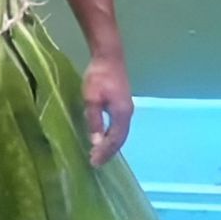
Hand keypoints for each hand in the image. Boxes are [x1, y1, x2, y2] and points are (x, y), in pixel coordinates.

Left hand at [83, 51, 133, 165]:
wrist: (109, 56)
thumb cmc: (98, 77)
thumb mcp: (92, 99)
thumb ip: (95, 120)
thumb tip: (96, 142)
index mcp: (122, 113)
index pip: (115, 139)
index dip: (105, 152)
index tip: (94, 163)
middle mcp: (128, 113)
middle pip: (120, 138)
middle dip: (109, 151)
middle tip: (95, 162)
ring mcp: (127, 108)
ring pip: (121, 132)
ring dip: (110, 144)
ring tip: (98, 153)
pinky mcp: (123, 103)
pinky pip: (119, 125)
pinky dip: (112, 135)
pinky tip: (103, 136)